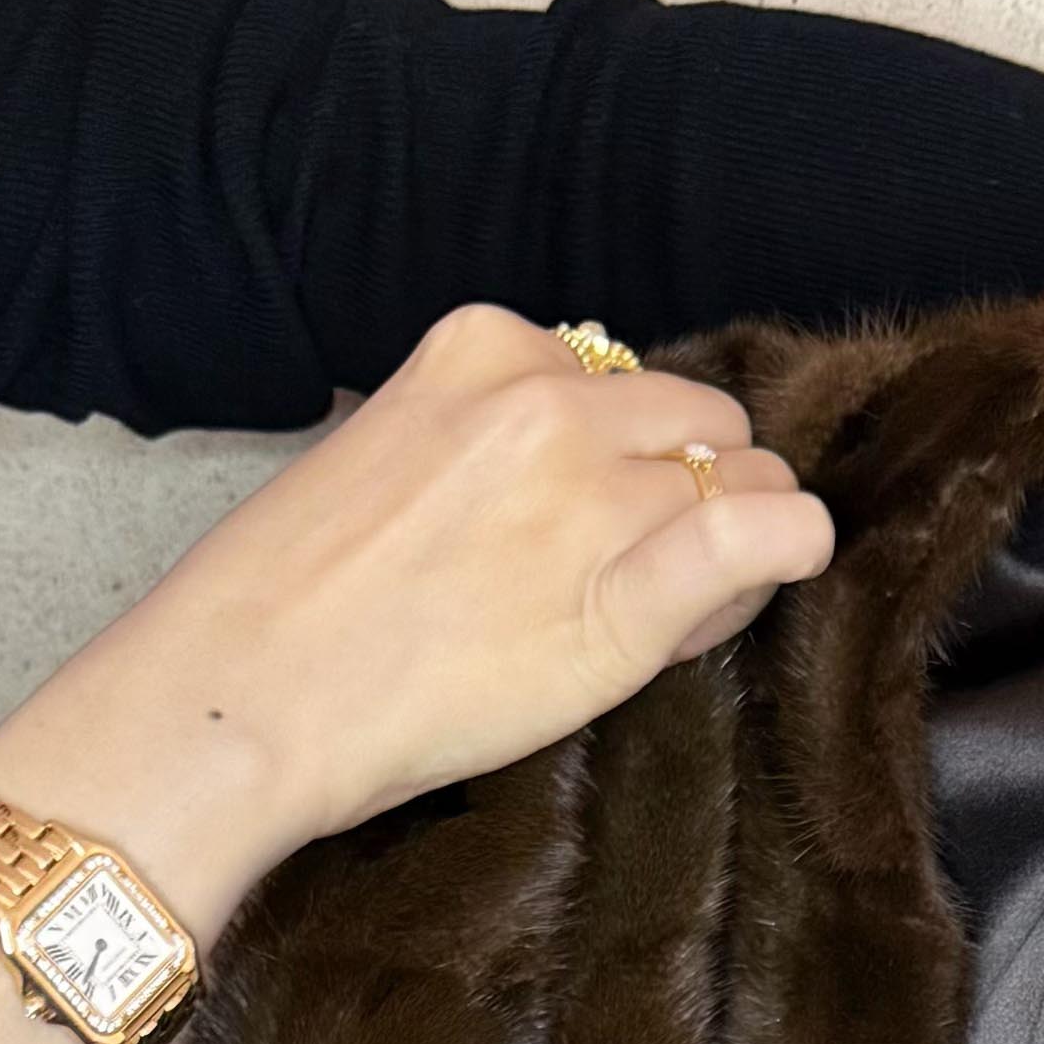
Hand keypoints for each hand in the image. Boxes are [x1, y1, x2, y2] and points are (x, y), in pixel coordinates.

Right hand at [0, 308, 832, 1043]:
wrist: (249, 695)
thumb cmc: (296, 603)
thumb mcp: (389, 460)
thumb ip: (480, 447)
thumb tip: (566, 477)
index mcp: (483, 348)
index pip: (619, 383)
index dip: (627, 459)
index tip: (591, 525)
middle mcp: (550, 398)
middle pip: (694, 423)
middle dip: (691, 491)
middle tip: (641, 577)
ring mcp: (591, 490)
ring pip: (739, 481)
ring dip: (733, 538)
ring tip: (672, 611)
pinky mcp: (624, 595)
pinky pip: (760, 535)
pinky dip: (794, 544)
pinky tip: (793, 562)